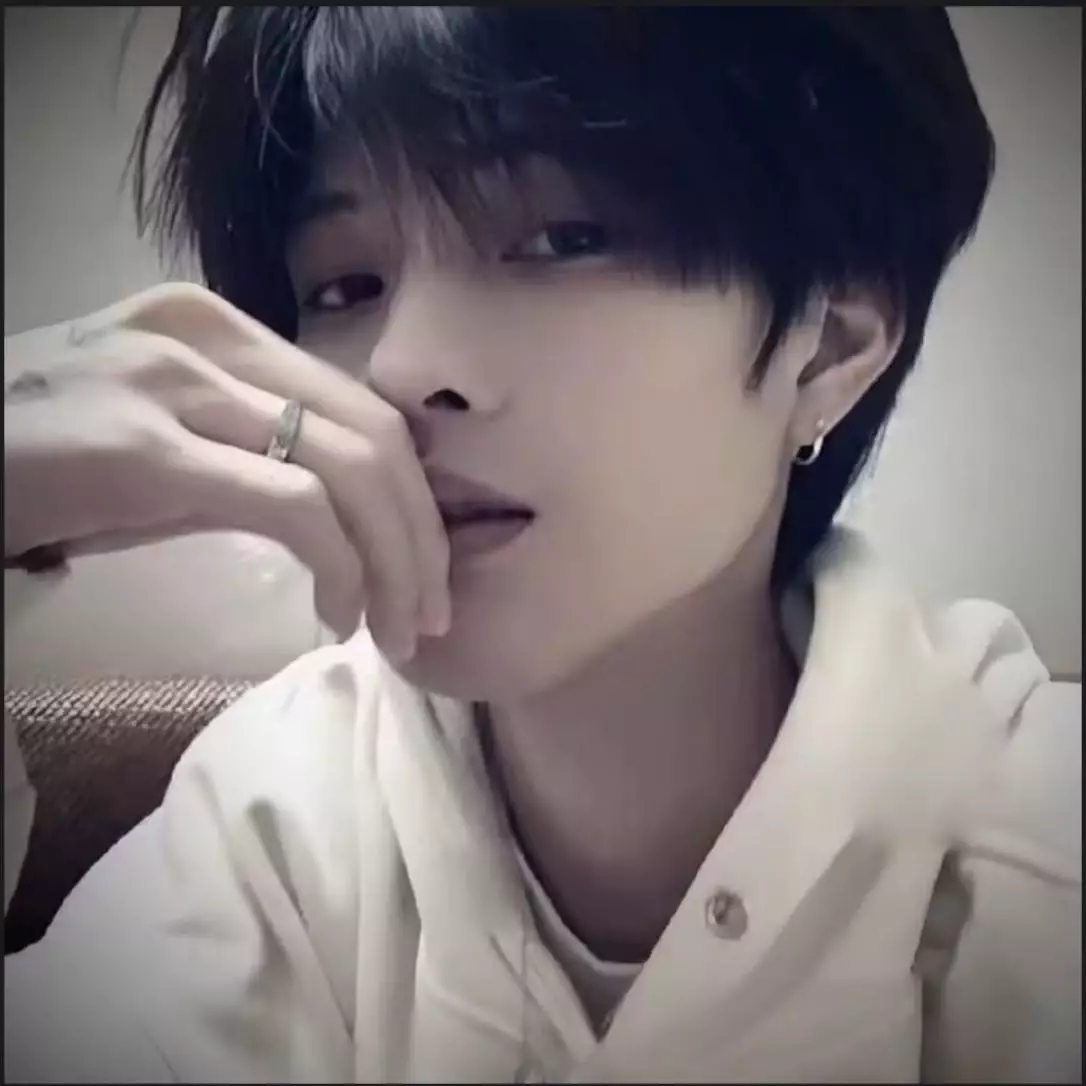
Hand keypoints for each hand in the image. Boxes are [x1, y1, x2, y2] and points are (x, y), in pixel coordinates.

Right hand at [3, 283, 449, 658]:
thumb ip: (252, 452)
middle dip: (423, 535)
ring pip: (353, 469)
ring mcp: (173, 383)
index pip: (361, 408)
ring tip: (397, 628)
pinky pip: (295, 509)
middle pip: (377, 434)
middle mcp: (206, 335)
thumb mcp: (163, 445)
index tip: (423, 569)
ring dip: (398, 563)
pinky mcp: (145, 449)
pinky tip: (339, 615)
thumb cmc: (37, 466)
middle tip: (429, 613)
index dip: (414, 495)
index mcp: (216, 327)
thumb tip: (348, 513)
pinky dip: (344, 569)